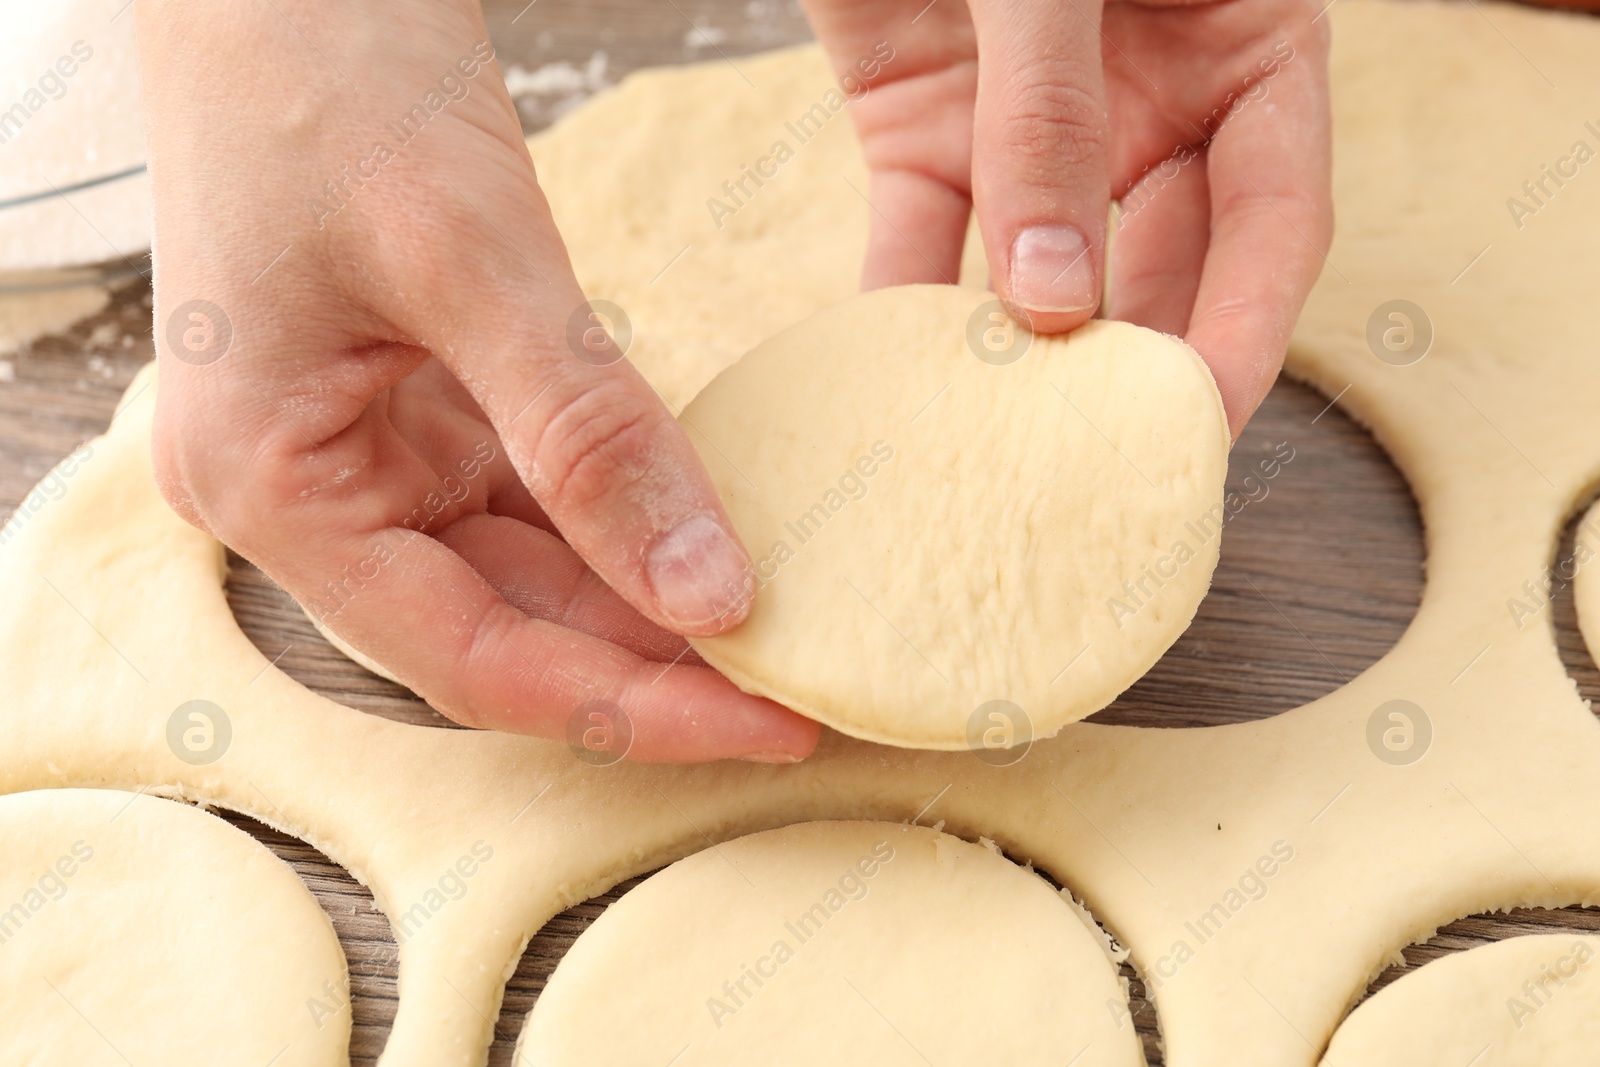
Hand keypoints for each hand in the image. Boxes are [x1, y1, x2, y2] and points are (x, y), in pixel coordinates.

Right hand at [135, 0, 818, 762]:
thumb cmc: (328, 78)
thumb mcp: (472, 259)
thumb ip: (589, 435)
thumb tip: (711, 594)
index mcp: (271, 487)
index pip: (469, 659)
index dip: (628, 707)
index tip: (768, 727)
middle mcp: (309, 491)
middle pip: (503, 630)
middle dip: (651, 667)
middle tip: (800, 694)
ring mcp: (363, 448)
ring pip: (526, 573)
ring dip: (645, 604)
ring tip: (776, 635)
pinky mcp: (418, 402)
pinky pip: (533, 496)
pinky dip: (621, 523)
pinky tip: (708, 538)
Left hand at [801, 0, 1332, 436]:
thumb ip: (1052, 117)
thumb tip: (1052, 301)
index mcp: (1240, 47)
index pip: (1274, 220)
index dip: (1251, 329)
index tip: (1206, 423)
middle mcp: (1146, 103)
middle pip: (1164, 269)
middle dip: (1134, 371)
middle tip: (1098, 472)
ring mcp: (1033, 125)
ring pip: (1041, 273)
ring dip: (1017, 359)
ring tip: (995, 453)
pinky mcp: (923, 125)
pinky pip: (923, 239)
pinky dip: (904, 307)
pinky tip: (894, 382)